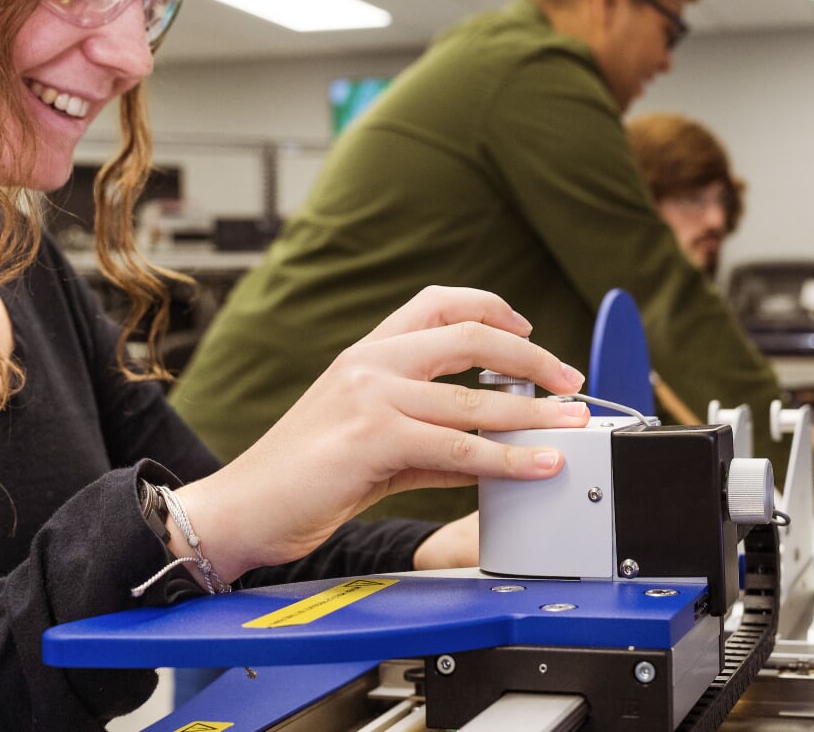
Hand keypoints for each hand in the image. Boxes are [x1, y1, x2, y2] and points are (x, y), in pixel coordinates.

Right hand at [180, 286, 586, 581]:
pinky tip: (537, 465)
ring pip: (473, 400)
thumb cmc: (298, 480)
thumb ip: (429, 438)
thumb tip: (491, 447)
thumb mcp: (370, 444)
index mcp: (366, 354)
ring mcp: (370, 397)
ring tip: (575, 425)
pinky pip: (458, 447)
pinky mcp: (372, 439)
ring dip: (536, 414)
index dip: (491, 309)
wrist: (239, 510)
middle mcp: (369, 363)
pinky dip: (507, 458)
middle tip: (572, 381)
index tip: (529, 332)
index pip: (437, 303)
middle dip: (533, 358)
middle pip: (470, 337)